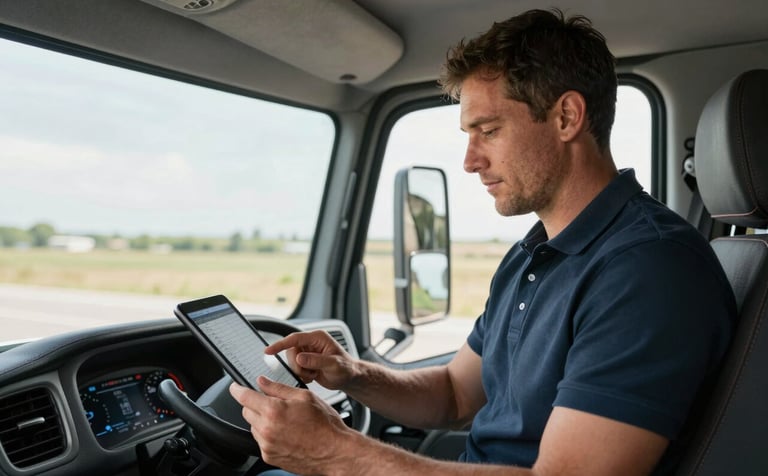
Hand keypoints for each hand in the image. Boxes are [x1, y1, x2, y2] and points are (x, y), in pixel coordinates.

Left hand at [229, 378, 351, 473]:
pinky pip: (261, 441)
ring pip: (254, 427)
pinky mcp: (270, 457)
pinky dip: (268, 435)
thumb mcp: (304, 397)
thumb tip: (262, 382)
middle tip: (273, 403)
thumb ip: (279, 388)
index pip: (244, 397)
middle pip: (246, 411)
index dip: (237, 389)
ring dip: (262, 420)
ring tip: (285, 420)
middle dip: (255, 404)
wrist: (335, 452)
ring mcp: (267, 445)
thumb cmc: (325, 425)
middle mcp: (266, 429)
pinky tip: (286, 433)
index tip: (235, 387)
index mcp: (273, 411)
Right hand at [265, 330, 356, 389]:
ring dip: (300, 371)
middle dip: (297, 366)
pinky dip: (302, 375)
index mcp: (317, 338)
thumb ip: (316, 361)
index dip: (280, 344)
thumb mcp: (333, 365)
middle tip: (310, 372)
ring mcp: (307, 352)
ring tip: (314, 374)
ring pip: (291, 361)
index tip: (268, 351)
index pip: (294, 338)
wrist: (349, 377)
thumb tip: (299, 358)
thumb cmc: (346, 368)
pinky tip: (313, 376)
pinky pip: (295, 369)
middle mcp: (311, 343)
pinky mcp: (305, 362)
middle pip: (290, 352)